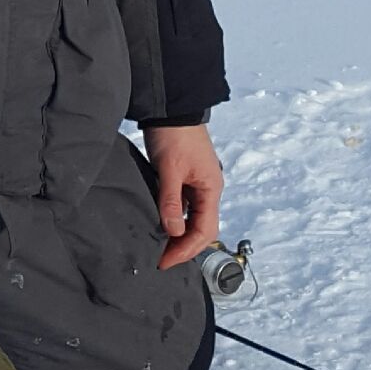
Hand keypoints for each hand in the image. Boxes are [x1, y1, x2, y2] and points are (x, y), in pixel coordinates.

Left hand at [142, 121, 222, 270]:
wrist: (170, 108)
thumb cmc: (173, 135)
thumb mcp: (169, 169)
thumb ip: (170, 201)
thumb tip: (173, 231)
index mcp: (211, 189)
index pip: (204, 231)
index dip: (186, 250)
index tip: (165, 261)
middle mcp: (208, 189)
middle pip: (201, 229)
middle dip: (184, 247)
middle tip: (162, 259)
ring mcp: (198, 184)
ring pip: (193, 219)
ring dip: (179, 235)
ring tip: (160, 247)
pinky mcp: (186, 178)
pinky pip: (185, 206)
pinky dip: (175, 219)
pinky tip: (161, 224)